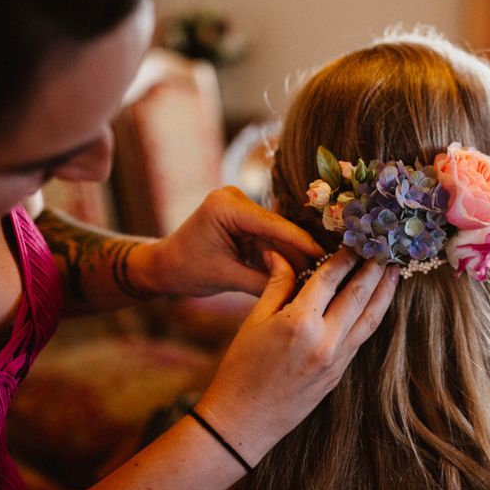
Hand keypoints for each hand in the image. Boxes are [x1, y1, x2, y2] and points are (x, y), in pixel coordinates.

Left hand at [145, 186, 324, 296]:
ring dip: (292, 255)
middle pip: (277, 229)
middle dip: (298, 251)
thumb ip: (264, 282)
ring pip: (276, 235)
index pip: (271, 224)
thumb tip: (300, 290)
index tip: (324, 254)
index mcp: (225, 206)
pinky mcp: (244, 219)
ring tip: (315, 273)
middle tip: (324, 270)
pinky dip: (279, 255)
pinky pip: (268, 238)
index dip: (300, 241)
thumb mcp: (226, 278)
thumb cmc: (186, 270)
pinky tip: (298, 269)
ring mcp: (240, 207)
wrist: (164, 266)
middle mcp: (234, 199)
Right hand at [195, 247, 398, 464]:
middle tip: (385, 248)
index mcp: (300, 322)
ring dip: (384, 292)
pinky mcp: (339, 374)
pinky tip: (377, 303)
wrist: (243, 421)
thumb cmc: (241, 369)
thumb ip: (276, 285)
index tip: (355, 240)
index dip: (344, 257)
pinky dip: (372, 316)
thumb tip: (280, 254)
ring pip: (369, 318)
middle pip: (358, 295)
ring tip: (394, 271)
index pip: (329, 279)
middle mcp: (325, 340)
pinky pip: (361, 337)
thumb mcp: (254, 321)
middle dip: (374, 269)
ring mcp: (336, 359)